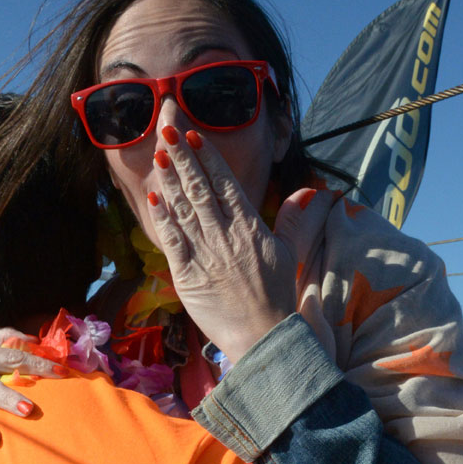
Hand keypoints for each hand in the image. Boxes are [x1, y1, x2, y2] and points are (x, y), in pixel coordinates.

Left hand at [147, 128, 296, 363]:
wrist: (262, 335)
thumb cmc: (276, 295)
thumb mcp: (289, 253)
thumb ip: (293, 220)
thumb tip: (309, 192)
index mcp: (249, 226)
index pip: (224, 183)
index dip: (208, 156)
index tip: (194, 135)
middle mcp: (224, 234)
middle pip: (199, 188)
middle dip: (182, 157)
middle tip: (166, 128)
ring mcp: (204, 253)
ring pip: (183, 208)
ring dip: (169, 180)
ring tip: (158, 155)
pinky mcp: (187, 274)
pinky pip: (172, 240)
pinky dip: (162, 218)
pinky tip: (153, 198)